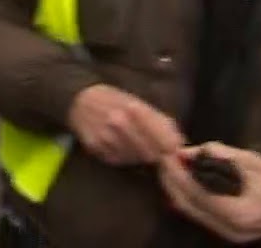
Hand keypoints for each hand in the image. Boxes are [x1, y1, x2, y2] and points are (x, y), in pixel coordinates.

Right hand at [67, 84, 184, 165]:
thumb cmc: (113, 99)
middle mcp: (119, 123)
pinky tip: (121, 146)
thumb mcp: (139, 102)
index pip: (164, 141)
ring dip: (140, 156)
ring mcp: (106, 137)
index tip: (175, 151)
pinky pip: (119, 161)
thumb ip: (162, 122)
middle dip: (157, 154)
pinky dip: (124, 157)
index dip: (173, 150)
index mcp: (135, 109)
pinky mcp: (96, 148)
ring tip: (136, 144)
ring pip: (136, 159)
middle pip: (151, 154)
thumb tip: (182, 145)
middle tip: (156, 150)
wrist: (78, 99)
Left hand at [160, 142, 260, 242]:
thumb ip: (219, 155)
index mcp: (239, 212)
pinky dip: (186, 198)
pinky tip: (179, 182)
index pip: (197, 193)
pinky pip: (198, 215)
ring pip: (190, 212)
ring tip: (167, 167)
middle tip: (161, 159)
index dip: (178, 174)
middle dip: (170, 182)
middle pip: (188, 206)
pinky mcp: (226, 234)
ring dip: (175, 190)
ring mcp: (227, 235)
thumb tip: (187, 151)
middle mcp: (230, 229)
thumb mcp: (252, 161)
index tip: (165, 155)